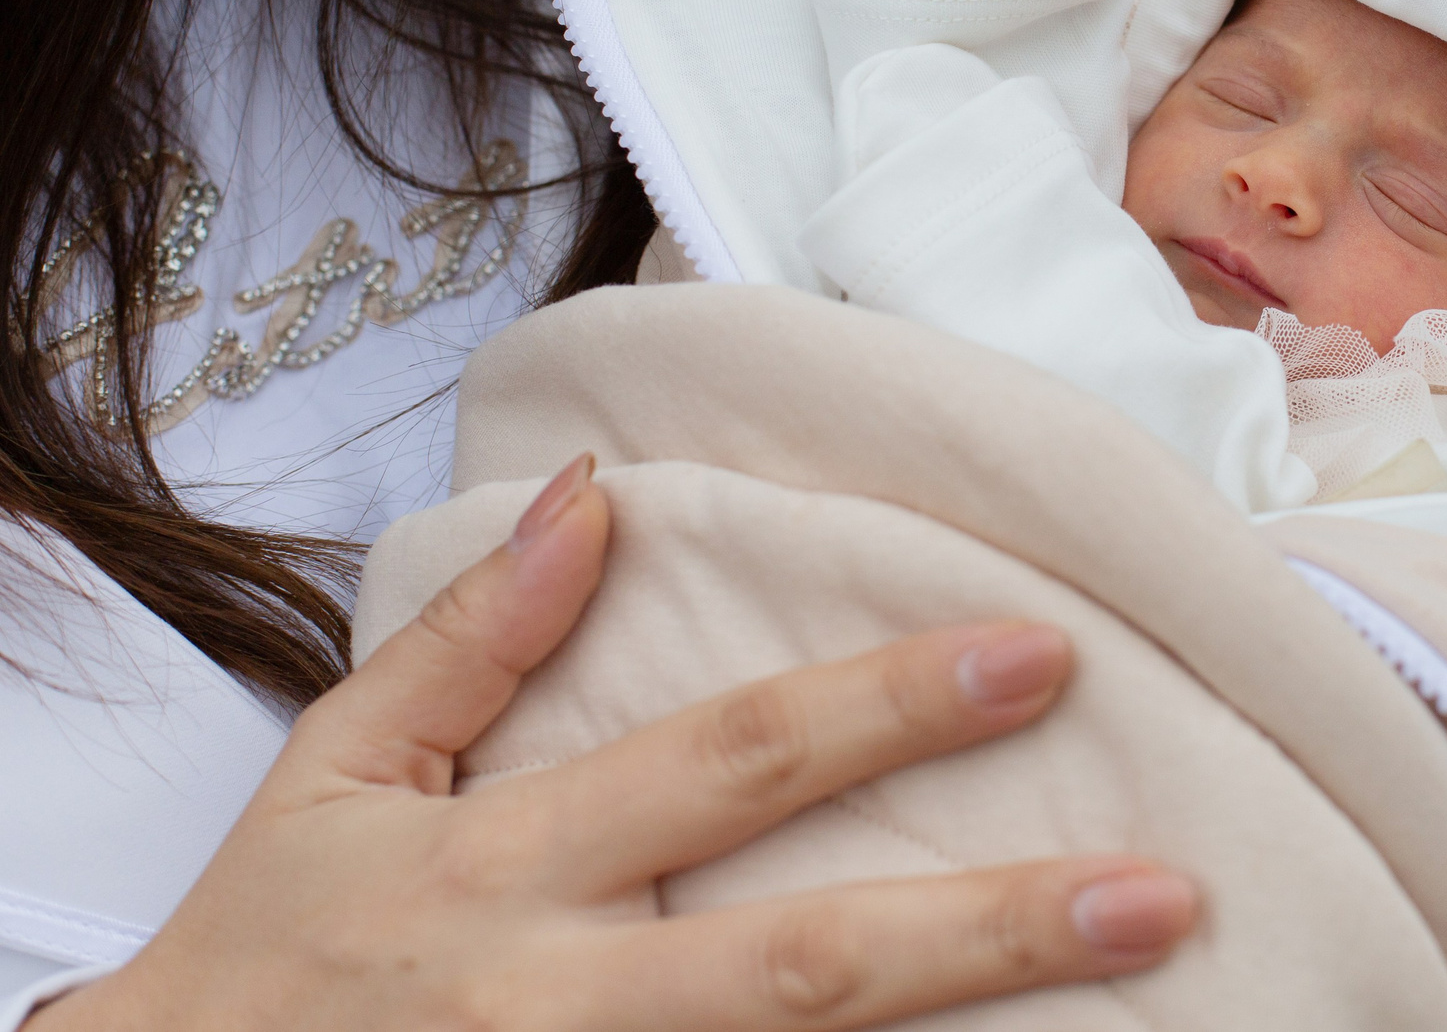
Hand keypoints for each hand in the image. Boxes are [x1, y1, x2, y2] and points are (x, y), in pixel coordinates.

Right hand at [34, 454, 1196, 1030]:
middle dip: (990, 931)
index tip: (1037, 654)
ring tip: (1140, 996)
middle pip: (801, 966)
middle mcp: (559, 1004)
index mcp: (505, 872)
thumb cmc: (259, 957)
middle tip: (1160, 890)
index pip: (727, 767)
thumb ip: (472, 640)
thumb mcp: (337, 779)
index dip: (884, 710)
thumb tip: (598, 493)